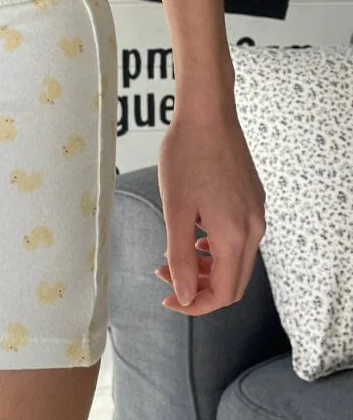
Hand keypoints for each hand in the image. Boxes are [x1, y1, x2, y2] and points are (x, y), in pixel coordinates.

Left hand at [154, 103, 265, 314]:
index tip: (167, 299)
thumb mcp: (175, 210)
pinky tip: (194, 239)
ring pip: (236, 261)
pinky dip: (216, 249)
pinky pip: (239, 240)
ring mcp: (257, 214)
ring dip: (205, 268)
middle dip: (198, 288)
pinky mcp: (253, 201)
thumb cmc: (186, 156)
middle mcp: (253, 229)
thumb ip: (180, 257)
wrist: (208, 115)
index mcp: (234, 235)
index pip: (224, 293)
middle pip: (233, 282)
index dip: (195, 304)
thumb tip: (184, 295)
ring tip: (172, 258)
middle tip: (164, 276)